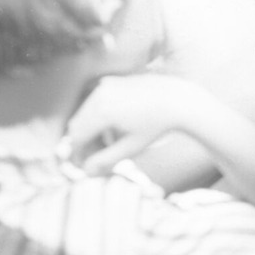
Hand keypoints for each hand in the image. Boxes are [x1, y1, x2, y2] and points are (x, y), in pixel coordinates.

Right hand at [68, 72, 215, 173]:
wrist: (178, 100)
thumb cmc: (157, 126)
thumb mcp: (131, 147)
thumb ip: (106, 161)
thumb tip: (86, 172)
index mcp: (102, 111)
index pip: (77, 137)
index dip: (78, 153)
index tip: (85, 164)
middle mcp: (100, 94)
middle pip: (78, 123)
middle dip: (84, 141)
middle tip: (97, 155)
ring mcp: (106, 85)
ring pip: (86, 112)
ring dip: (91, 128)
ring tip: (110, 142)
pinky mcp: (112, 81)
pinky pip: (96, 101)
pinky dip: (99, 115)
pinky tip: (115, 126)